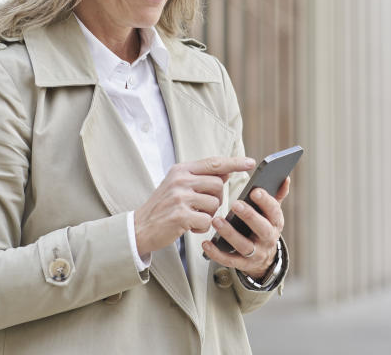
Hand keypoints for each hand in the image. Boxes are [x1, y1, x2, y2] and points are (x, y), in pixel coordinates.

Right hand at [134, 156, 255, 256]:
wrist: (139, 227)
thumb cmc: (163, 207)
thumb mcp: (177, 185)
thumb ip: (199, 178)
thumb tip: (226, 172)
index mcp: (181, 170)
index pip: (214, 163)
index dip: (234, 162)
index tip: (250, 162)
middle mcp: (180, 180)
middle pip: (218, 185)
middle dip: (216, 198)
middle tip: (202, 207)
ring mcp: (180, 197)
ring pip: (214, 203)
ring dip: (209, 215)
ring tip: (193, 217)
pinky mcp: (180, 216)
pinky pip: (207, 221)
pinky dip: (202, 228)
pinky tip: (190, 227)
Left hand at [203, 176, 289, 279]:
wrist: (264, 258)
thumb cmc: (264, 226)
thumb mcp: (272, 212)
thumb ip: (277, 194)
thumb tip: (285, 178)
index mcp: (275, 222)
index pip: (274, 211)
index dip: (265, 201)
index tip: (255, 191)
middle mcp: (268, 239)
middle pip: (261, 228)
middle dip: (249, 216)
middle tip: (235, 204)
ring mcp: (256, 253)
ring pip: (244, 246)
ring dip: (230, 234)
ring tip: (216, 220)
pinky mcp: (243, 264)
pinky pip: (230, 260)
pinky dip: (217, 253)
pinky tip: (206, 243)